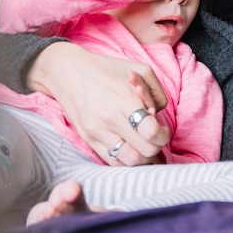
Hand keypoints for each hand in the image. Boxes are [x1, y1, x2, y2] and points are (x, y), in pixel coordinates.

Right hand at [28, 41, 168, 164]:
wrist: (69, 72)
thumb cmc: (108, 69)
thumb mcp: (141, 69)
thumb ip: (157, 93)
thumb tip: (158, 115)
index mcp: (125, 100)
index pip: (150, 132)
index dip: (163, 134)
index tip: (162, 130)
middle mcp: (110, 120)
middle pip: (145, 151)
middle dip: (156, 146)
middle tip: (155, 137)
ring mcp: (98, 133)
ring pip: (129, 162)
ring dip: (143, 158)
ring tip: (145, 145)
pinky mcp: (89, 140)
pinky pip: (112, 162)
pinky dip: (126, 161)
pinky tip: (131, 149)